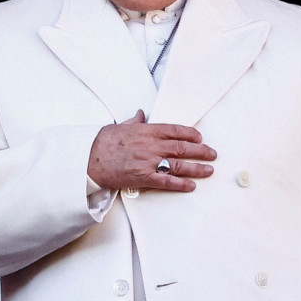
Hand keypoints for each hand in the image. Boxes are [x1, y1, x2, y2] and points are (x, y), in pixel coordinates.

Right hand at [87, 110, 215, 192]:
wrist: (89, 159)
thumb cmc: (102, 143)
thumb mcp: (120, 126)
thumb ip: (134, 122)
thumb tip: (141, 115)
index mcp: (145, 131)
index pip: (174, 130)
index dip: (190, 133)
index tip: (199, 137)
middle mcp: (150, 146)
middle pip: (181, 148)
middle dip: (200, 151)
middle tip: (211, 153)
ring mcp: (148, 162)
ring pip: (178, 165)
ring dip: (196, 168)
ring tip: (208, 170)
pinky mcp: (143, 178)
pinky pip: (167, 182)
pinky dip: (181, 184)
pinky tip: (191, 185)